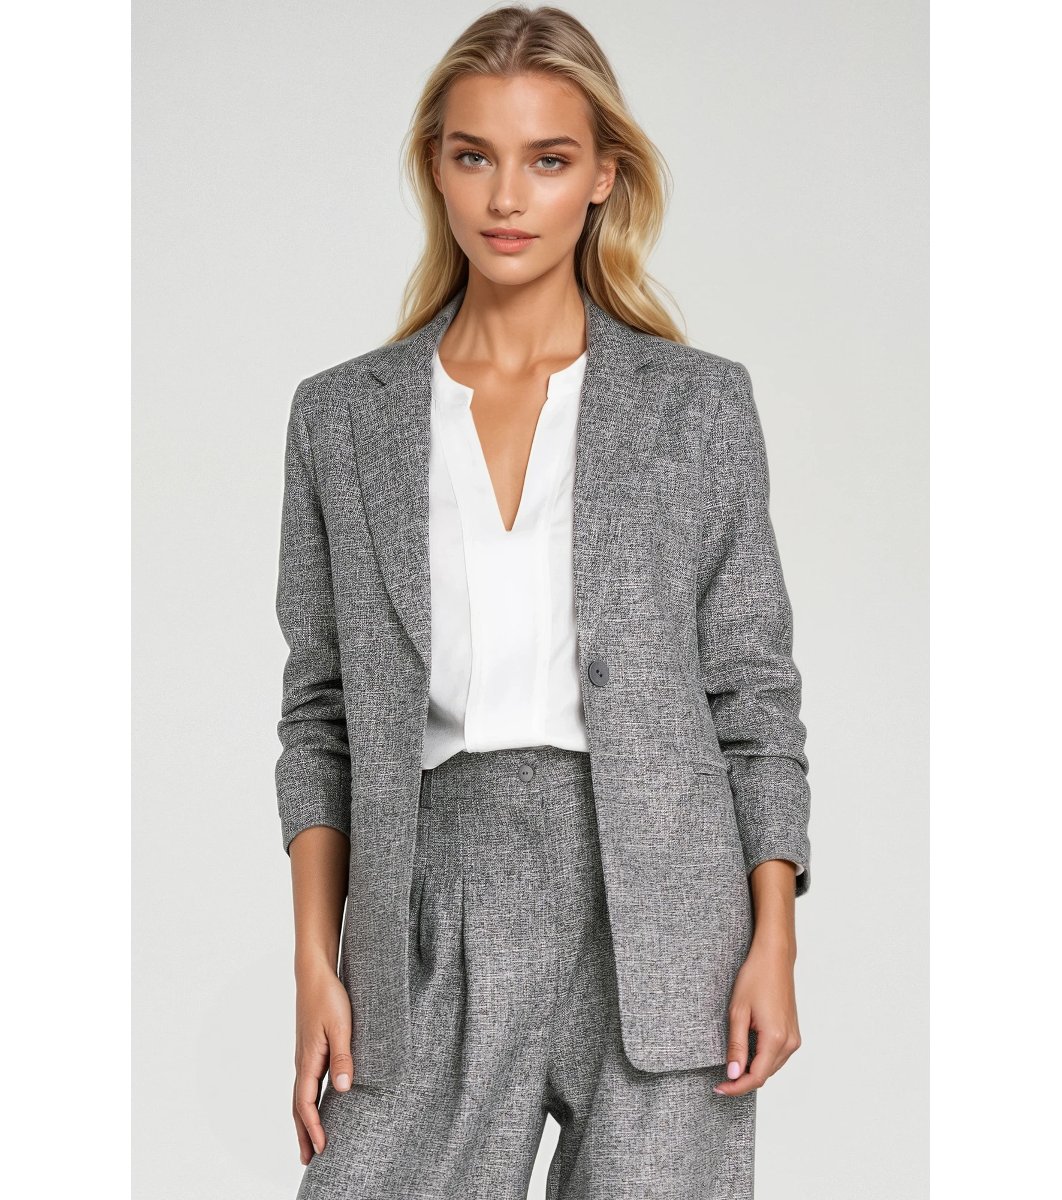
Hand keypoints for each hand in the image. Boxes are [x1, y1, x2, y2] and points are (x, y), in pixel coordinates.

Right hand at [292, 959, 353, 1163]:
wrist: (315, 973)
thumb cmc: (329, 997)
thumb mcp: (342, 1025)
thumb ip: (344, 1056)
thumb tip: (344, 1088)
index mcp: (309, 1060)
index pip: (306, 1104)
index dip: (313, 1128)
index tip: (322, 1149)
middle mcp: (303, 1062)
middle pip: (298, 1106)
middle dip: (303, 1133)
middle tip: (308, 1160)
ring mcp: (305, 1056)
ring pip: (301, 1096)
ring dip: (304, 1120)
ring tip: (310, 1141)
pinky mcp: (310, 1049)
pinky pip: (307, 1083)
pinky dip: (308, 1102)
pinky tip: (317, 1105)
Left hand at [712, 940, 800, 1096]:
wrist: (774, 958)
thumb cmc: (754, 978)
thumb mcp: (738, 1012)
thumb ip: (736, 1045)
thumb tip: (733, 1073)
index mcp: (776, 1038)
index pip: (756, 1076)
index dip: (737, 1087)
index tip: (719, 1088)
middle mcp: (790, 1042)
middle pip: (765, 1075)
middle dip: (743, 1081)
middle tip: (720, 1081)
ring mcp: (794, 1038)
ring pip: (771, 1068)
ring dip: (752, 1072)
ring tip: (731, 1067)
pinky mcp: (793, 1033)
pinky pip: (777, 1056)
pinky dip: (761, 1060)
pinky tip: (747, 1055)